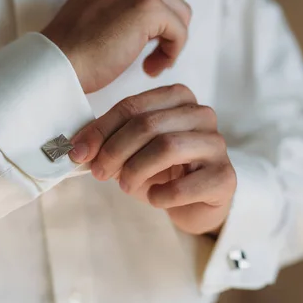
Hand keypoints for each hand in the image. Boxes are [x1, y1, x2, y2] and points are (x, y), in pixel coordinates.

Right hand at [41, 0, 191, 93]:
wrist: (56, 65)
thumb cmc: (73, 52)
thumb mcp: (98, 14)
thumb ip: (122, 5)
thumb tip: (159, 20)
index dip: (156, 21)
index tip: (143, 45)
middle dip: (167, 30)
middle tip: (151, 57)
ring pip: (180, 14)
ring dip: (171, 42)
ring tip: (150, 63)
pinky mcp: (147, 6)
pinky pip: (180, 31)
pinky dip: (171, 53)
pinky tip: (150, 67)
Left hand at [69, 85, 235, 234]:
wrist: (195, 203)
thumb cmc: (161, 171)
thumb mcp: (131, 151)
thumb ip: (108, 142)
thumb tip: (77, 149)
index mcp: (178, 98)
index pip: (132, 106)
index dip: (100, 130)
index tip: (77, 152)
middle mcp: (201, 115)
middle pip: (148, 124)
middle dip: (114, 150)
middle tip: (98, 172)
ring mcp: (217, 144)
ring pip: (167, 147)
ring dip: (136, 170)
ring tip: (124, 185)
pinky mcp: (225, 177)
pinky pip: (185, 185)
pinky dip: (161, 195)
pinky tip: (155, 198)